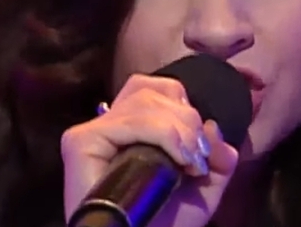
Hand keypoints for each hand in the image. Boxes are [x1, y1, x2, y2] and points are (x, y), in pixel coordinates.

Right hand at [61, 74, 238, 226]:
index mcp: (133, 128)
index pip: (155, 88)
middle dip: (188, 119)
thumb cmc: (167, 225)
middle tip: (198, 157)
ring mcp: (92, 133)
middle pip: (152, 89)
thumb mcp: (207, 187)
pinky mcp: (81, 142)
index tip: (199, 142)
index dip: (183, 104)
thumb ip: (219, 156)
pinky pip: (129, 120)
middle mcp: (109, 126)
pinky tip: (177, 161)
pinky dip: (163, 134)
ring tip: (190, 165)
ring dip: (181, 131)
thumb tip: (213, 126)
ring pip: (144, 101)